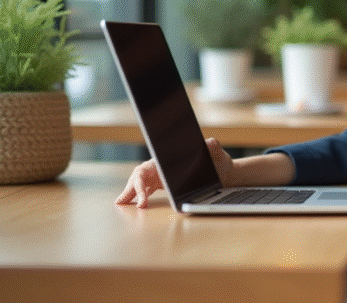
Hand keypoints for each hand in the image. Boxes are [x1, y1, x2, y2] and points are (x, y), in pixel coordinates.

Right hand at [115, 138, 231, 207]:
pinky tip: (136, 203)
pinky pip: (148, 189)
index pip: (147, 168)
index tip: (141, 196)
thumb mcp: (217, 152)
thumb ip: (213, 146)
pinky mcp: (166, 183)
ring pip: (141, 183)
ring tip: (122, 203)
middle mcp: (163, 166)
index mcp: (168, 159)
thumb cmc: (218, 160)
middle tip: (125, 203)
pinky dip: (140, 195)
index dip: (140, 182)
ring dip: (131, 192)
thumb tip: (210, 143)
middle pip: (139, 176)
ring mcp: (163, 175)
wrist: (224, 170)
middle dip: (131, 189)